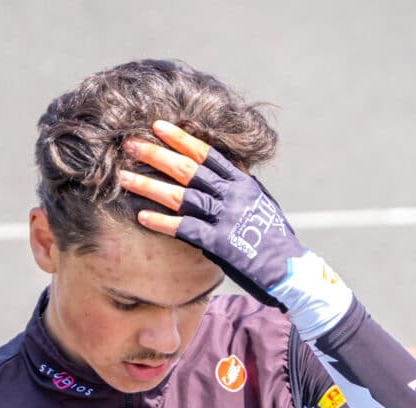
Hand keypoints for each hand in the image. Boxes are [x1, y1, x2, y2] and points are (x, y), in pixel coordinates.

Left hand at [120, 121, 352, 338]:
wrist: (292, 272)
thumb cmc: (275, 240)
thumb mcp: (261, 204)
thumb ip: (241, 186)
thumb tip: (230, 168)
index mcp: (242, 183)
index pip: (207, 153)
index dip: (181, 138)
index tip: (158, 126)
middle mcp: (233, 195)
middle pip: (187, 168)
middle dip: (156, 154)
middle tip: (129, 144)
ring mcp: (226, 218)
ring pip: (180, 195)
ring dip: (148, 185)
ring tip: (123, 178)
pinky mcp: (220, 243)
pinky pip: (184, 229)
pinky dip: (162, 222)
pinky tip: (142, 217)